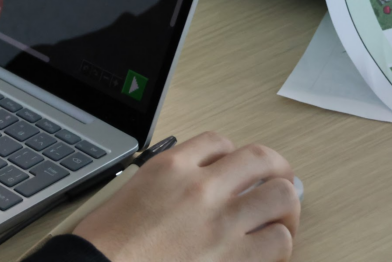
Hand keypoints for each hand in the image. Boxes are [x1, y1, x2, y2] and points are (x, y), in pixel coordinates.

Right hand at [73, 132, 299, 261]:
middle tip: (275, 184)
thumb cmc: (107, 242)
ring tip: (278, 219)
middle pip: (260, 159)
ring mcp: (222, 222)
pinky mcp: (235, 257)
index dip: (231, 155)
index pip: (217, 142)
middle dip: (275, 170)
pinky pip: (279, 240)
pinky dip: (279, 242)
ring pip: (281, 196)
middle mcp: (201, 187)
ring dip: (284, 207)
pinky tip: (269, 249)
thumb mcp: (132, 193)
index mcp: (170, 167)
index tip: (233, 169)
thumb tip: (190, 190)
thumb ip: (167, 183)